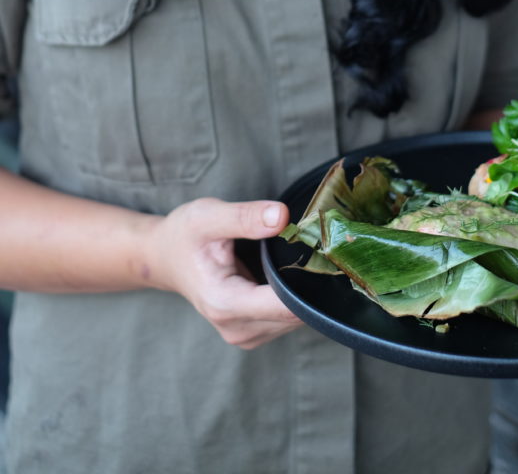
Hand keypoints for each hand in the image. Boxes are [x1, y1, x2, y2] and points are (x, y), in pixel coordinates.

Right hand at [149, 197, 302, 348]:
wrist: (164, 257)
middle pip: (295, 313)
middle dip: (307, 281)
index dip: (308, 278)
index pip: (285, 305)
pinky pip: (288, 318)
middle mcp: (237, 329)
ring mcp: (246, 335)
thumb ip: (245, 217)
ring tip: (288, 256)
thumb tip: (283, 217)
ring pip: (296, 318)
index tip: (318, 250)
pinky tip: (282, 272)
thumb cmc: (183, 235)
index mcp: (225, 304)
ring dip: (301, 289)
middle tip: (306, 245)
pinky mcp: (254, 332)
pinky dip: (292, 296)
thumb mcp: (208, 216)